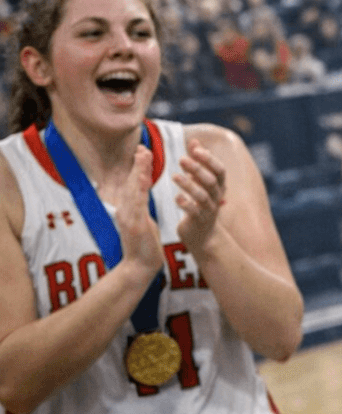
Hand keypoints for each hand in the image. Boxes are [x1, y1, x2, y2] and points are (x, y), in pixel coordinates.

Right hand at [103, 145, 162, 281]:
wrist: (139, 267)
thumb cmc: (143, 246)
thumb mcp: (141, 222)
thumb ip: (140, 208)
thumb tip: (140, 196)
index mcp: (128, 210)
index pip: (132, 184)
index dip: (137, 168)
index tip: (142, 151)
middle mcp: (125, 211)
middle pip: (130, 183)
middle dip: (137, 164)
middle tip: (142, 146)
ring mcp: (128, 217)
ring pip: (133, 190)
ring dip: (138, 171)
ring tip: (143, 155)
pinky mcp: (133, 225)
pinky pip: (137, 204)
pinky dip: (139, 189)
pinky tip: (143, 177)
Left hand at [173, 138, 226, 253]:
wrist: (202, 234)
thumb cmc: (200, 202)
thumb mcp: (201, 181)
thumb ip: (198, 161)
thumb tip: (194, 140)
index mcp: (218, 185)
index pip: (219, 169)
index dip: (209, 159)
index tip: (195, 150)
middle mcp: (217, 196)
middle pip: (210, 180)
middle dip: (197, 169)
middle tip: (181, 159)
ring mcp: (209, 209)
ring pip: (202, 195)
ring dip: (189, 184)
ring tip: (173, 176)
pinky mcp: (199, 221)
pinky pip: (194, 212)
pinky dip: (186, 204)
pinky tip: (176, 198)